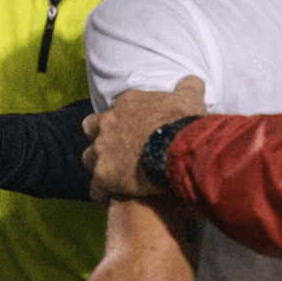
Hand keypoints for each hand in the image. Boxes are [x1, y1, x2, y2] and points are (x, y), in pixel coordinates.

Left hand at [83, 76, 206, 204]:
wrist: (178, 147)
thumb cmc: (183, 122)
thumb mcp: (188, 98)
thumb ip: (187, 87)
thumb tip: (193, 81)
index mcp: (126, 103)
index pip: (115, 109)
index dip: (122, 120)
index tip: (132, 130)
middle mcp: (108, 123)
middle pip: (91, 128)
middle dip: (100, 137)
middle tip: (116, 149)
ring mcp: (103, 150)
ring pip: (89, 158)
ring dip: (99, 165)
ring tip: (113, 176)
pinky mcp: (104, 176)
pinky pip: (96, 189)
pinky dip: (102, 194)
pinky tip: (111, 199)